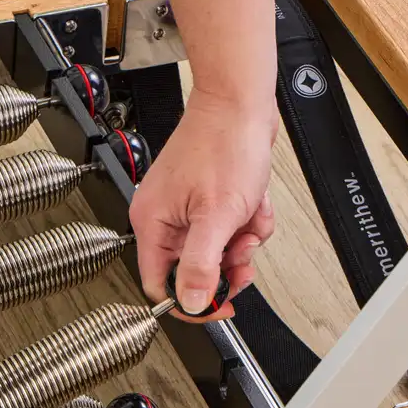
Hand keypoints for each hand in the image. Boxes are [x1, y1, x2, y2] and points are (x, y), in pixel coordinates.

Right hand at [129, 89, 276, 319]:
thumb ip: (200, 263)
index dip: (190, 300)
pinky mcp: (207, 198)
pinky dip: (247, 220)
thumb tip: (190, 301)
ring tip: (250, 218)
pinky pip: (229, 227)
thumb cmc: (224, 144)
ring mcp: (186, 207)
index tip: (217, 304)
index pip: (159, 284)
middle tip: (242, 255)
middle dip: (226, 264)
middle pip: (193, 268)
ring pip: (217, 249)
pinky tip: (254, 203)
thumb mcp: (217, 216)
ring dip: (242, 239)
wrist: (241, 103)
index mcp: (153, 223)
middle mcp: (164, 217)